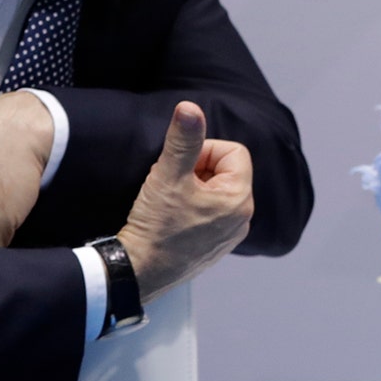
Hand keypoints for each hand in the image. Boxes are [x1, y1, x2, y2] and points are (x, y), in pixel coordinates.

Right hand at [118, 101, 253, 300]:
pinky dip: (193, 208)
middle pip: (226, 171)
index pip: (233, 152)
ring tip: (169, 200)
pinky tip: (171, 217)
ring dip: (194, 187)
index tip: (180, 165)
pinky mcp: (215, 247)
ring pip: (216, 192)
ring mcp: (229, 235)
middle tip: (172, 183)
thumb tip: (190, 108)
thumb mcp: (168, 175)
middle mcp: (242, 218)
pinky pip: (210, 213)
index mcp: (239, 199)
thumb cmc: (156, 226)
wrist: (138, 272)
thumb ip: (183, 139)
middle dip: (198, 169)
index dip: (204, 150)